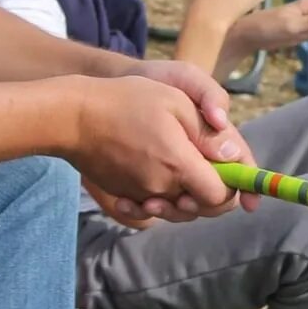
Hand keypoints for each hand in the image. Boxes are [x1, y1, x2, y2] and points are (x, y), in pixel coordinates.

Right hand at [70, 67, 257, 221]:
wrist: (74, 116)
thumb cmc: (127, 99)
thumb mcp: (174, 101)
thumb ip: (206, 132)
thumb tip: (232, 156)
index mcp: (178, 162)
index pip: (218, 195)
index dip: (231, 188)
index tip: (233, 174)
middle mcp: (160, 187)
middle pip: (199, 208)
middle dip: (210, 193)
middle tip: (209, 167)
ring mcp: (139, 195)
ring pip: (176, 209)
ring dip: (185, 196)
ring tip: (182, 168)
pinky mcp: (123, 196)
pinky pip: (150, 208)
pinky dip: (158, 199)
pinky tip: (157, 180)